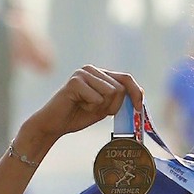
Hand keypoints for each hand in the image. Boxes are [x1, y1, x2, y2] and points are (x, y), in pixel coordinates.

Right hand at [24, 66, 141, 155]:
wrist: (54, 125)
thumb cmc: (78, 116)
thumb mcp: (104, 107)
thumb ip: (119, 99)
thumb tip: (139, 95)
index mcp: (99, 73)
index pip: (126, 78)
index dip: (136, 92)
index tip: (138, 107)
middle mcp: (91, 69)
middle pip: (120, 88)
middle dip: (113, 106)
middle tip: (95, 110)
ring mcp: (82, 73)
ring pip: (111, 92)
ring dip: (101, 107)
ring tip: (85, 106)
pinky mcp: (75, 81)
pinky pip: (97, 98)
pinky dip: (90, 108)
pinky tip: (77, 105)